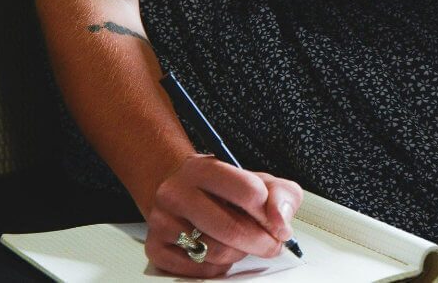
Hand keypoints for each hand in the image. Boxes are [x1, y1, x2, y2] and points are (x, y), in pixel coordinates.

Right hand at [144, 154, 303, 277]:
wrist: (180, 193)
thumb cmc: (223, 190)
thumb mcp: (257, 181)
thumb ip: (280, 195)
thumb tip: (280, 221)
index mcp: (203, 168)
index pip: (248, 191)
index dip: (270, 214)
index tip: (277, 223)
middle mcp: (176, 192)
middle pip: (231, 229)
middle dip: (261, 243)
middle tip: (271, 244)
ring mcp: (162, 220)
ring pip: (217, 252)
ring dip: (239, 253)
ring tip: (239, 242)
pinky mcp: (156, 247)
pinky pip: (200, 269)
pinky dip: (218, 266)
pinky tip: (218, 249)